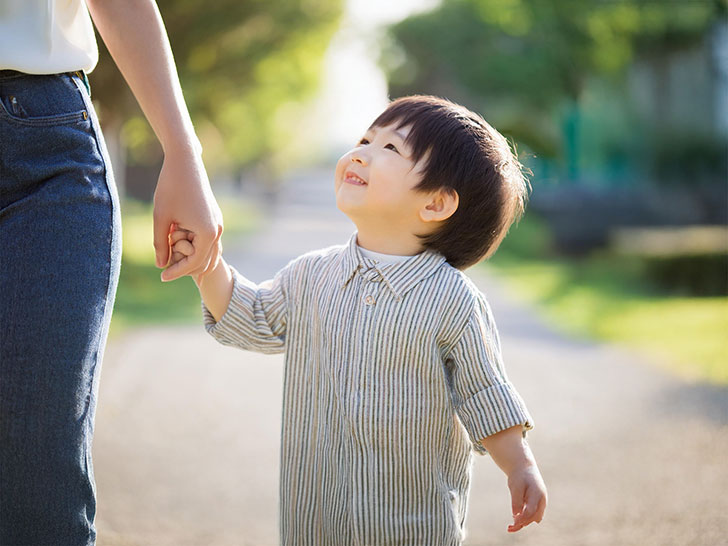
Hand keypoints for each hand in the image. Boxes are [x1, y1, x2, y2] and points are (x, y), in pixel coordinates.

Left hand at [153, 148, 222, 281]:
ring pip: (208, 253)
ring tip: (171, 261)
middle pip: (204, 261)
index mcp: (207, 233)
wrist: (185, 162)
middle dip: (185, 268)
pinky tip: (178, 247)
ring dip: (191, 259)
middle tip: (165, 271)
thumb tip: (161, 265)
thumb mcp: (161, 218)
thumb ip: (161, 244)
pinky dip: (195, 248)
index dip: (177, 271)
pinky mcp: (214, 217)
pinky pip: (208, 241)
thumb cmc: (170, 188)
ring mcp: (217, 223)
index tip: (161, 276)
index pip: (194, 263)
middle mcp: (217, 230)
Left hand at [506, 464, 546, 532]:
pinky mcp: (536, 505)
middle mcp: (541, 500)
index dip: (522, 518)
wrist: (524, 469)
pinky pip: (532, 515)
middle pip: (534, 517)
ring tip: (510, 528)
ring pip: (534, 518)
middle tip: (509, 527)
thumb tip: (515, 515)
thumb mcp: (515, 486)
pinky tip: (514, 522)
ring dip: (523, 523)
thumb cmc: (519, 476)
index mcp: (538, 494)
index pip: (531, 510)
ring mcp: (540, 503)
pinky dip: (524, 519)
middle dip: (523, 522)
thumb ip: (516, 500)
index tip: (513, 522)